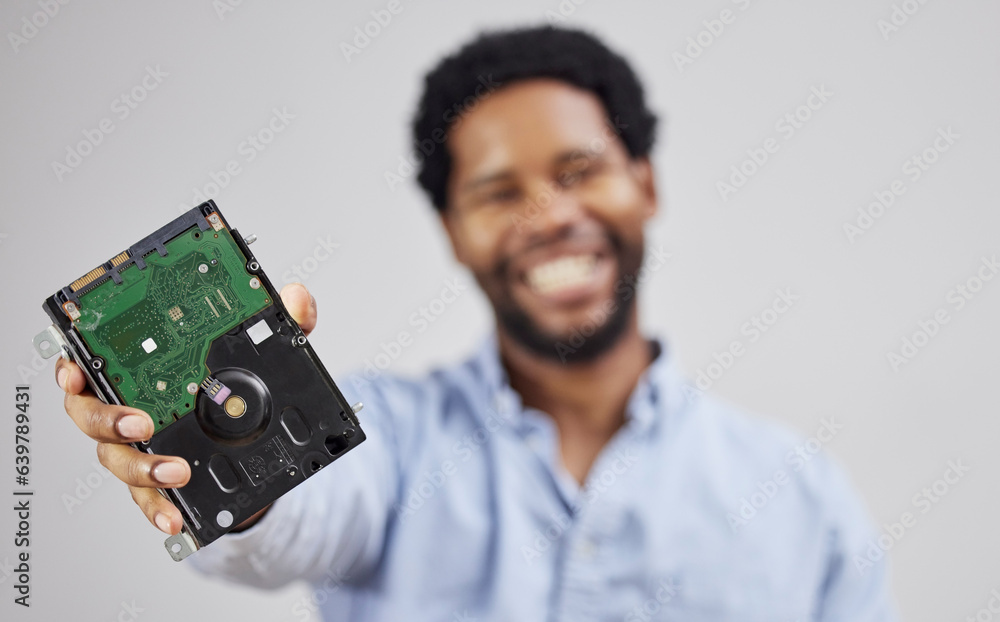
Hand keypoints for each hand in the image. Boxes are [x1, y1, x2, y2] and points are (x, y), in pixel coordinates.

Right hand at [54, 282, 318, 533]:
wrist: (251, 443)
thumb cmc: (236, 387)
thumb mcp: (264, 350)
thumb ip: (280, 322)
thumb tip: (298, 299)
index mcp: (139, 371)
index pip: (90, 363)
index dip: (73, 367)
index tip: (75, 372)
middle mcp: (125, 410)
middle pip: (92, 416)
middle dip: (109, 420)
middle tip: (141, 422)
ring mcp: (138, 450)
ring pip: (119, 461)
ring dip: (143, 467)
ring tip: (176, 470)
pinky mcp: (157, 484)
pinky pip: (148, 500)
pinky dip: (159, 510)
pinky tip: (175, 519)